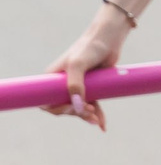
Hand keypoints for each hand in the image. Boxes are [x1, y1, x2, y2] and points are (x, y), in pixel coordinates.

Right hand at [46, 11, 129, 129]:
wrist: (109, 40)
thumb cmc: (89, 48)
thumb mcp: (78, 65)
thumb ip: (75, 86)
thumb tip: (78, 107)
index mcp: (52, 78)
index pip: (46, 101)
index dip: (56, 109)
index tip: (70, 109)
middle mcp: (63, 83)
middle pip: (64, 106)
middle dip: (76, 113)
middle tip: (90, 112)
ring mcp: (79, 86)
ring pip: (79, 107)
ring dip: (87, 116)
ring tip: (96, 120)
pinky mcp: (93, 87)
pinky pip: (92, 104)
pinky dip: (96, 114)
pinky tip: (102, 124)